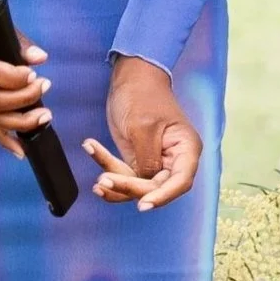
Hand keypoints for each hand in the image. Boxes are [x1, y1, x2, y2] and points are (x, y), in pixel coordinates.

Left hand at [84, 56, 200, 210]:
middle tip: (105, 181)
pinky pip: (125, 174)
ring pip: (137, 185)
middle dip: (129, 187)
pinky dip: (109, 169)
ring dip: (116, 184)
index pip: (180, 182)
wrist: (130, 76)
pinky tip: (93, 154)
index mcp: (186, 149)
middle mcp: (174, 159)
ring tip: (96, 181)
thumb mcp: (143, 126)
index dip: (162, 196)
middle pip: (155, 187)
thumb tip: (146, 182)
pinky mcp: (138, 160)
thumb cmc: (143, 94)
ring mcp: (156, 161)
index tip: (143, 204)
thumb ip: (147, 159)